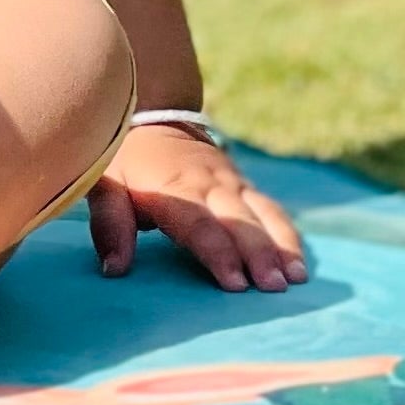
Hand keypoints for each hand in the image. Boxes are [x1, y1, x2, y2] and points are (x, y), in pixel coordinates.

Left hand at [89, 125, 306, 292]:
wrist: (153, 116)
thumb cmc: (124, 161)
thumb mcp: (105, 184)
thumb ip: (110, 224)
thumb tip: (114, 269)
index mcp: (174, 187)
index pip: (200, 224)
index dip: (218, 253)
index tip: (235, 284)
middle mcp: (210, 183)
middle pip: (240, 221)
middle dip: (259, 255)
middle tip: (274, 288)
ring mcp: (232, 182)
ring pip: (263, 214)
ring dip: (281, 246)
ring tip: (295, 279)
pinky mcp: (245, 186)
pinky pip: (272, 209)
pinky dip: (288, 235)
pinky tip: (299, 264)